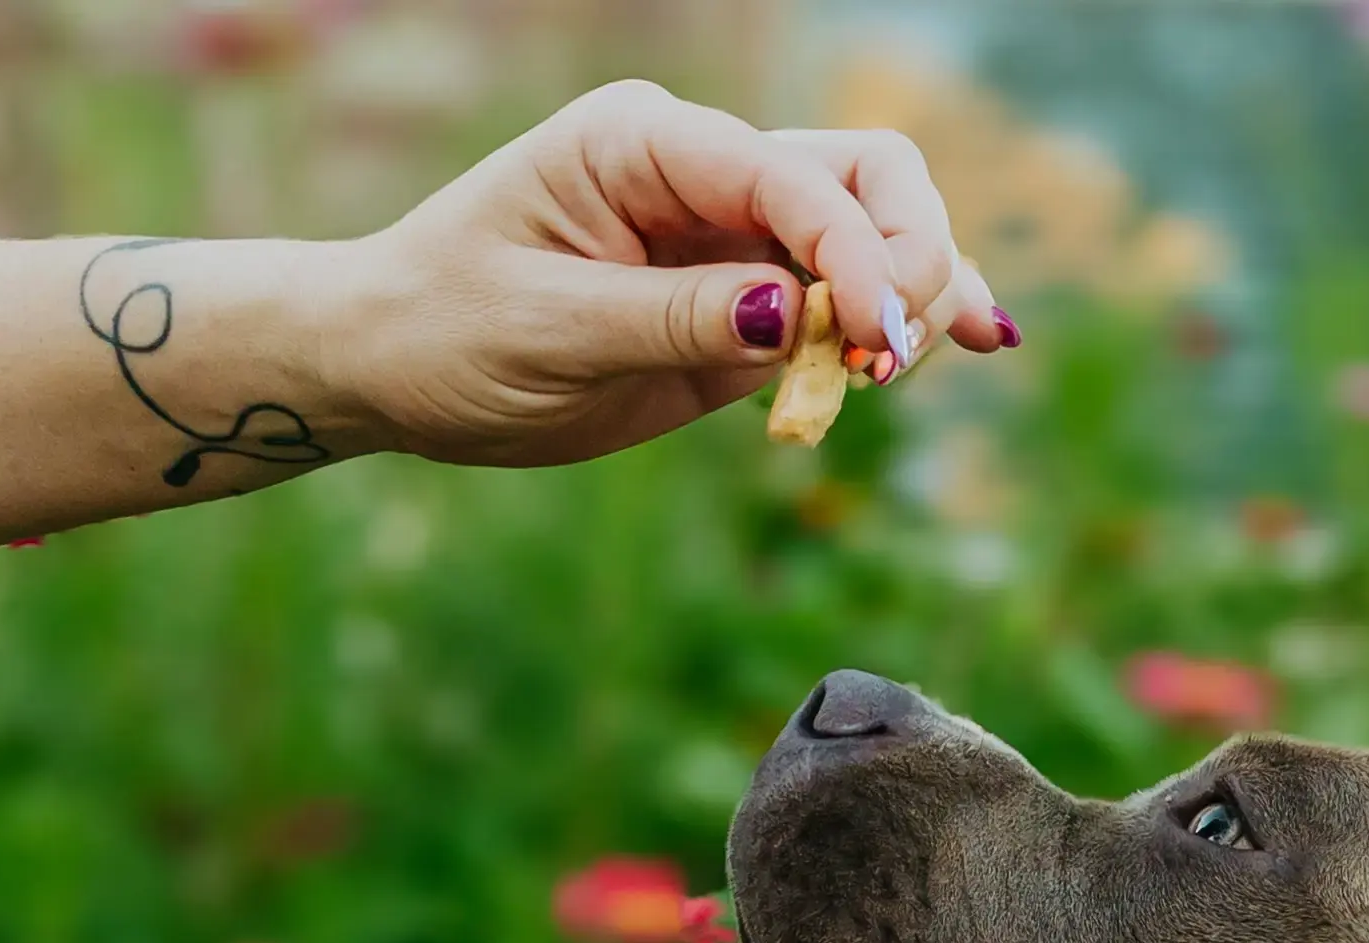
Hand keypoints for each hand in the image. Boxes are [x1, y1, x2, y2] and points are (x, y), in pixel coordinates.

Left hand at [316, 81, 1014, 468]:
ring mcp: (729, 238)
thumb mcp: (550, 331)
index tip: (873, 343)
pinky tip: (973, 345)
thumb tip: (798, 313)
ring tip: (896, 376)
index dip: (853, 254)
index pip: (789, 175)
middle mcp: (701, 172)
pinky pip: (841, 303)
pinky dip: (900, 325)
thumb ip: (676, 319)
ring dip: (914, 296)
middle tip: (894, 357)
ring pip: (870, 234)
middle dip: (907, 255)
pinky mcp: (740, 308)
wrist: (395, 366)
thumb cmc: (446, 329)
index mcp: (644, 142)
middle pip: (863, 176)